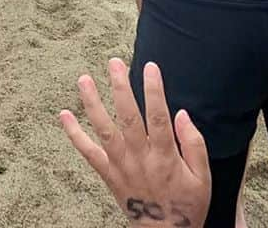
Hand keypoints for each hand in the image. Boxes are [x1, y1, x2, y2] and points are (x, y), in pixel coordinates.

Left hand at [60, 59, 210, 227]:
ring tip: (84, 79)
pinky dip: (74, 134)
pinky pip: (88, 153)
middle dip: (120, 88)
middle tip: (114, 62)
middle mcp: (140, 158)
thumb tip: (182, 114)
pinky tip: (64, 114)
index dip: (154, 91)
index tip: (150, 66)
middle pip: (128, 118)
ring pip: (104, 130)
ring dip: (92, 104)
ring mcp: (121, 166)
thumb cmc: (187, 205)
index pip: (158, 117)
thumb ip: (195, 145)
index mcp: (165, 157)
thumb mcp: (203, 179)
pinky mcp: (108, 175)